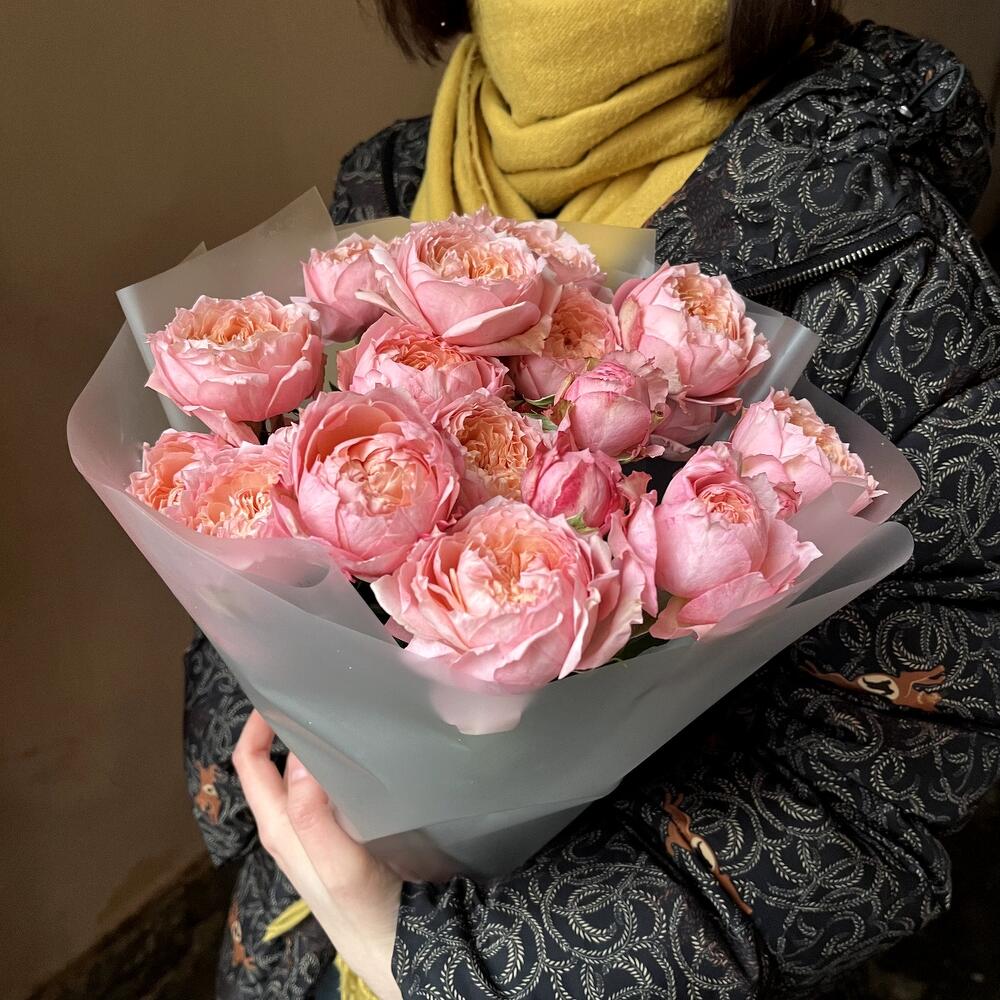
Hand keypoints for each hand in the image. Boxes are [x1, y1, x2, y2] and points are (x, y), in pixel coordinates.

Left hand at [233, 710, 402, 999]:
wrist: (397, 947)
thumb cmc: (363, 909)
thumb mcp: (335, 864)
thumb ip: (312, 814)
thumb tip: (301, 752)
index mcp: (278, 825)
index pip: (250, 762)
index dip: (258, 723)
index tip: (285, 690)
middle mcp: (290, 823)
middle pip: (275, 762)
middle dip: (289, 724)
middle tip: (323, 691)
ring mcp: (315, 829)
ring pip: (305, 772)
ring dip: (316, 741)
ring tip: (347, 711)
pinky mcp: (342, 832)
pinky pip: (330, 786)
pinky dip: (340, 761)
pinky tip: (367, 749)